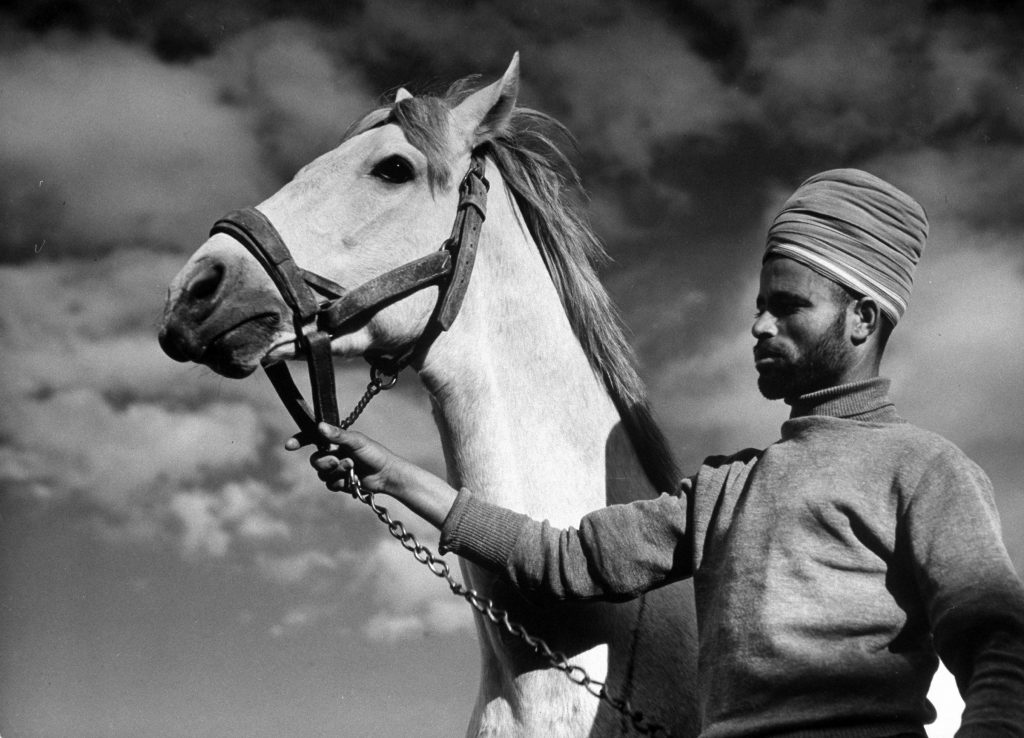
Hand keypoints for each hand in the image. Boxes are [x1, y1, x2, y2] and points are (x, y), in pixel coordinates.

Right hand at [285, 423, 458, 528]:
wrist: (386, 474)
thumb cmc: (374, 453)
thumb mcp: (357, 441)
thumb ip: (338, 435)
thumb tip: (319, 427)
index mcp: (335, 440)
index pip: (311, 439)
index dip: (299, 441)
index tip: (289, 446)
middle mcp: (332, 453)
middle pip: (314, 460)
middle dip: (326, 462)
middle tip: (342, 461)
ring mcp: (335, 468)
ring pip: (321, 474)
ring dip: (336, 472)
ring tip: (352, 469)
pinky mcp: (339, 482)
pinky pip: (329, 485)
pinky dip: (339, 483)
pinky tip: (351, 481)